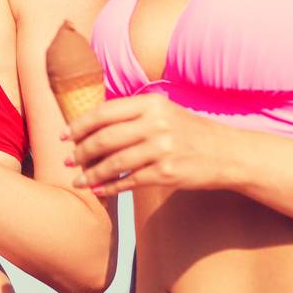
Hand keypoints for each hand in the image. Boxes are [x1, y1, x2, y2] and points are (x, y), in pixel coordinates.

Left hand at [65, 93, 233, 196]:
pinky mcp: (167, 172)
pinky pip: (129, 181)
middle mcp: (155, 123)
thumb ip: (133, 114)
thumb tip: (92, 125)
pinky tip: (99, 190)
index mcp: (151, 103)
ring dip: (91, 173)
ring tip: (78, 180)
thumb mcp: (165, 112)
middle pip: (104, 138)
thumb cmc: (190, 132)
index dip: (79, 125)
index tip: (64, 136)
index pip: (104, 112)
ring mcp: (162, 148)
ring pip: (114, 162)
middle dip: (81, 152)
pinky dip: (110, 187)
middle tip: (68, 162)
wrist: (229, 154)